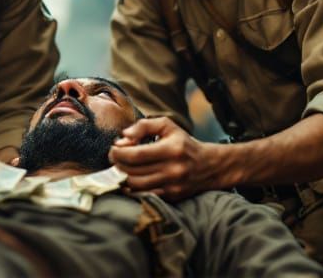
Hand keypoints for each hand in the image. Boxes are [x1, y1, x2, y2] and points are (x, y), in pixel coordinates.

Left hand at [109, 117, 228, 200]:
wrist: (209, 166)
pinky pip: (144, 195)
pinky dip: (132, 189)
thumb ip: (143, 126)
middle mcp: (172, 170)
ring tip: (120, 168)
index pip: (135, 155)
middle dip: (117, 164)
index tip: (114, 149)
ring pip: (135, 186)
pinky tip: (129, 180)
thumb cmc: (183, 143)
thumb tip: (123, 137)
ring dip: (122, 177)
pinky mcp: (171, 197)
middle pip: (133, 172)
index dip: (119, 153)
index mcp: (171, 150)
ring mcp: (172, 186)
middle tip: (114, 158)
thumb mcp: (167, 126)